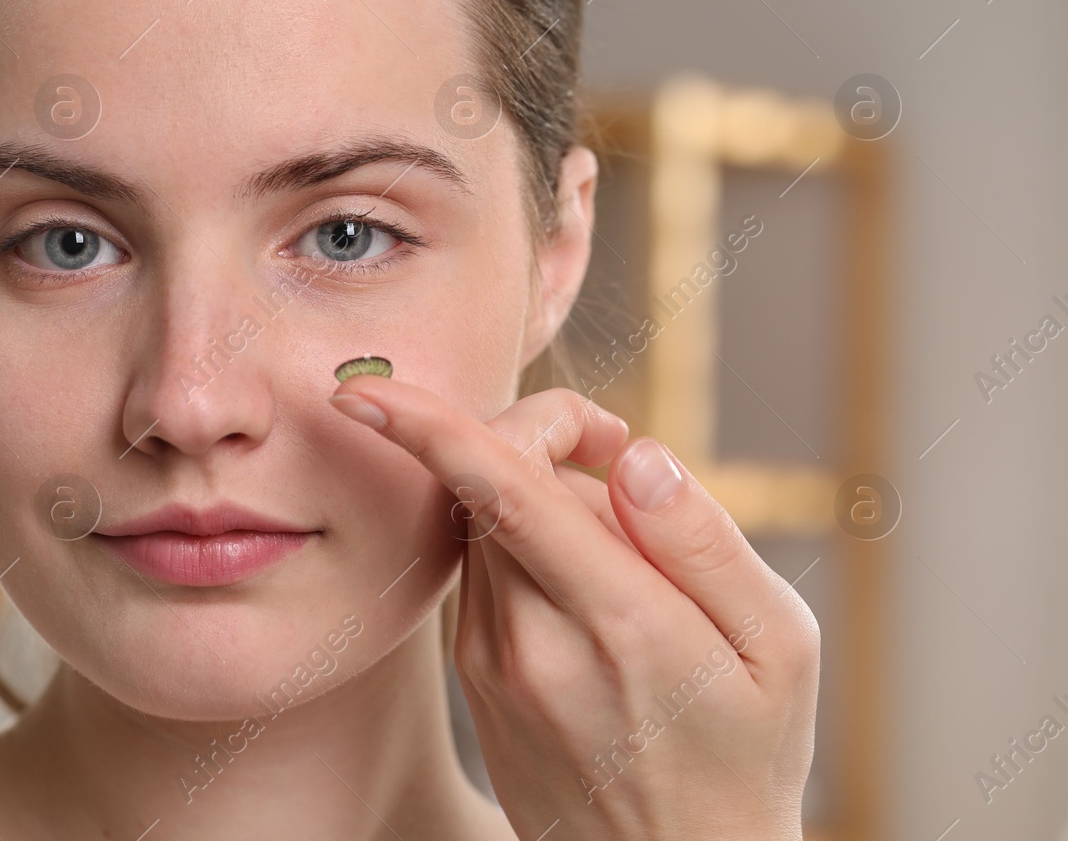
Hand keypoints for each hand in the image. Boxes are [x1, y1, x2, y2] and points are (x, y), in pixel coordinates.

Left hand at [329, 377, 818, 839]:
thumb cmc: (746, 754)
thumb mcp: (780, 649)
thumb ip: (705, 542)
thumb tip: (632, 456)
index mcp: (617, 622)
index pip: (501, 493)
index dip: (427, 427)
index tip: (361, 387)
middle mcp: (532, 640)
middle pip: (485, 485)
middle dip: (536, 435)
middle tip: (614, 451)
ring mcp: (491, 662)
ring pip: (481, 522)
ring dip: (531, 493)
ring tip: (619, 546)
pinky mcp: (474, 674)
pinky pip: (483, 569)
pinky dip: (519, 542)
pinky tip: (584, 583)